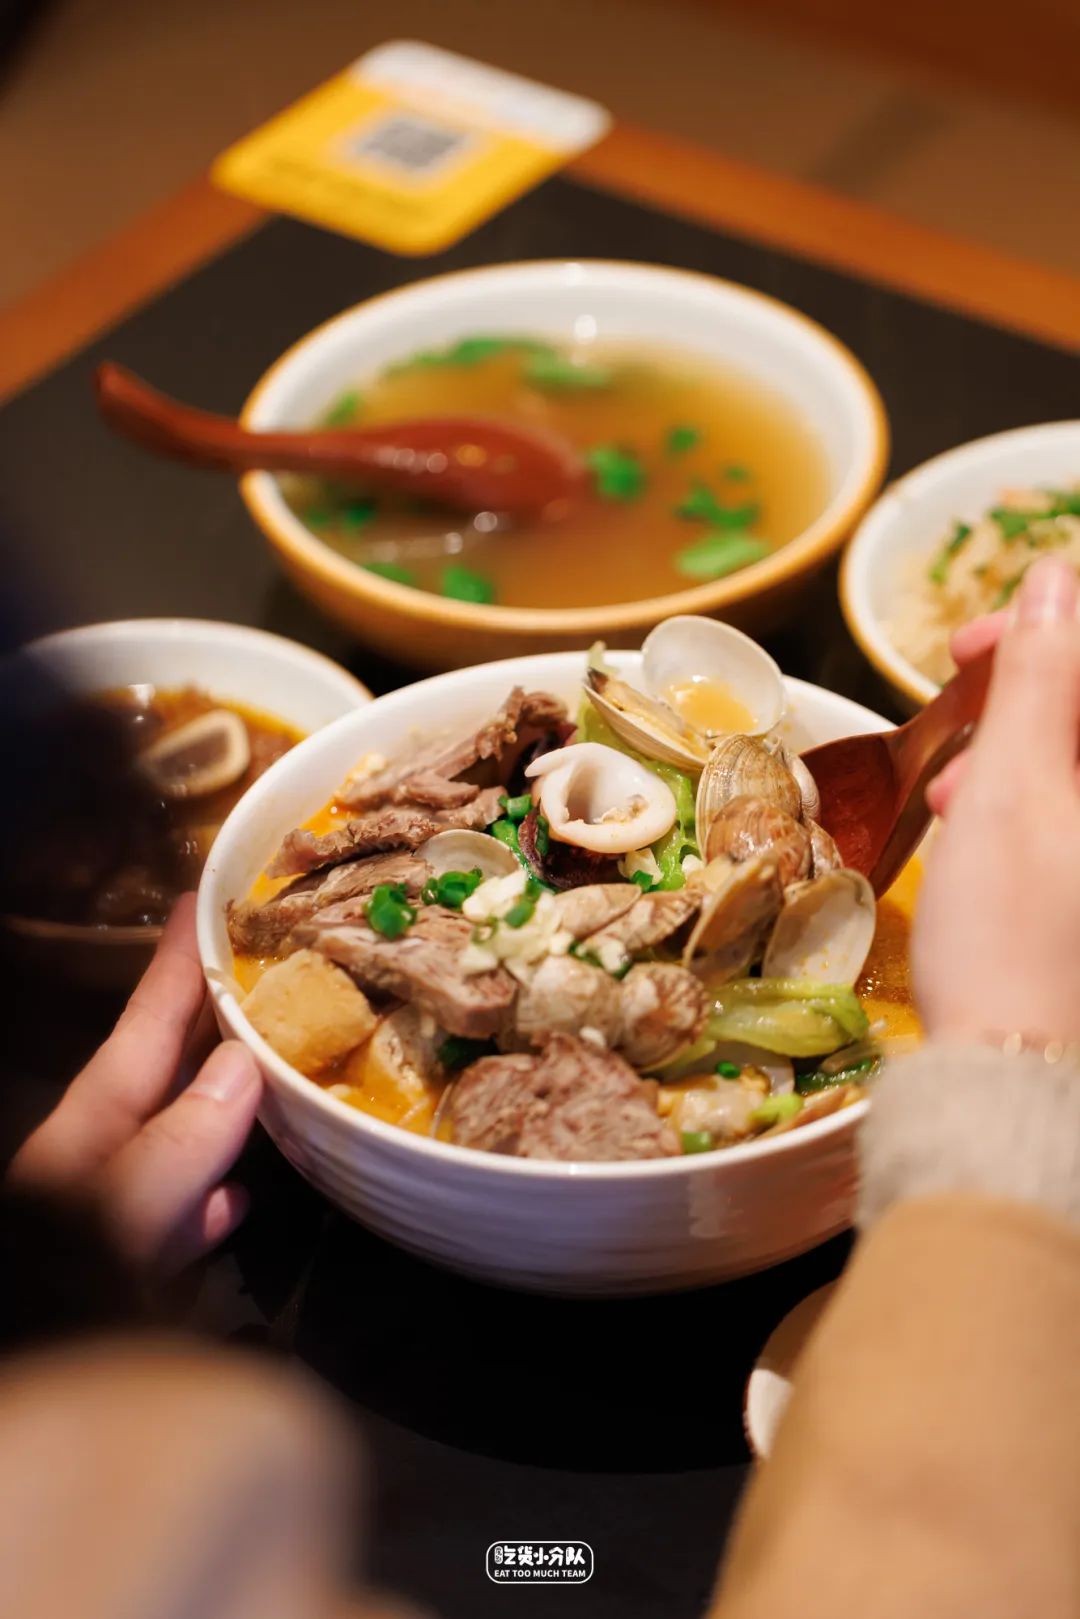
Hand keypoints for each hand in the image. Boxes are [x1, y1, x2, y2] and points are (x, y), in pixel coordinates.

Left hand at [9, 894, 260, 1271]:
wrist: (29, 1380)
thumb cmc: (58, 1280)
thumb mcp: (111, 1213)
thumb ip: (174, 1148)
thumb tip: (243, 1066)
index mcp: (88, 1131)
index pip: (142, 1030)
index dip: (175, 967)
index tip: (207, 898)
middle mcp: (101, 1160)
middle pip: (164, 1076)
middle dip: (207, 1021)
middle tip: (264, 966)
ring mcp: (114, 1215)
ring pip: (179, 1139)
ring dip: (222, 1100)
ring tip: (276, 1060)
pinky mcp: (126, 1271)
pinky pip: (178, 1213)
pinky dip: (211, 1192)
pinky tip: (239, 1194)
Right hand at [914, 556, 1079, 1042]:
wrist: (1012, 1073)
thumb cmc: (1010, 935)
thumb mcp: (1010, 791)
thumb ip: (1037, 677)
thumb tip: (1054, 581)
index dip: (1047, 628)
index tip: (970, 647)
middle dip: (1025, 693)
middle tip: (956, 713)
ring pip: (1072, 760)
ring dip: (1020, 747)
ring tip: (955, 790)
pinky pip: (1065, 808)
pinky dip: (1028, 796)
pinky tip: (977, 824)